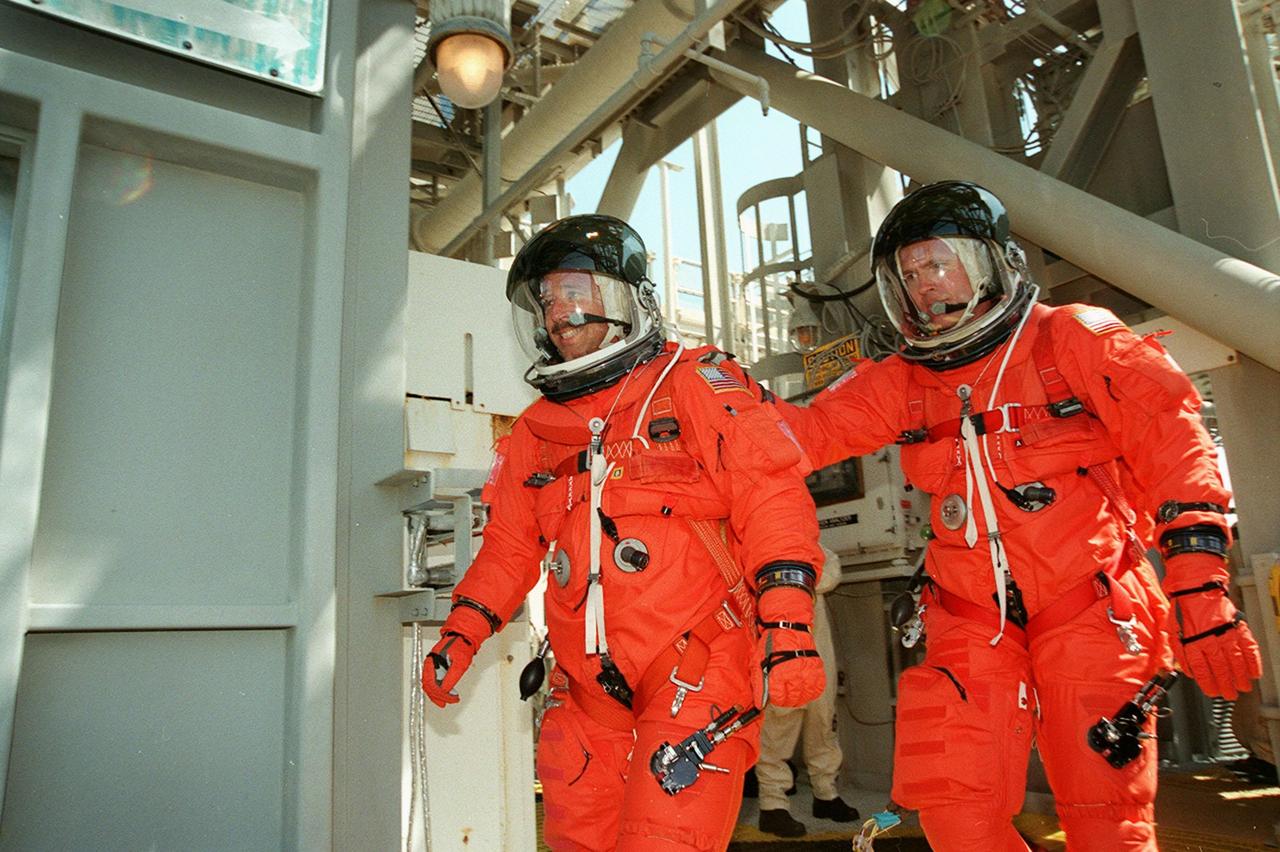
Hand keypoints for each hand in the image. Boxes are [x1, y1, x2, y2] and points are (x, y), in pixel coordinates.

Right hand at [421, 632, 477, 706]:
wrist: (463, 637)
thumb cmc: (461, 646)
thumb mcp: (460, 664)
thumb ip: (451, 678)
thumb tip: (446, 690)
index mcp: (433, 662)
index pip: (432, 684)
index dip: (440, 695)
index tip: (449, 700)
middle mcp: (430, 664)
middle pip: (428, 686)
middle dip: (437, 697)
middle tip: (445, 703)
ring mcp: (432, 665)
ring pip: (430, 684)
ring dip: (437, 693)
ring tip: (446, 699)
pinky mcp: (435, 666)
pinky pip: (433, 680)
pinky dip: (438, 688)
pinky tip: (445, 692)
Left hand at [752, 587, 824, 706]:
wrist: (788, 625)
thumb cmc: (771, 641)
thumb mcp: (758, 661)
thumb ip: (759, 684)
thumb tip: (759, 703)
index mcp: (779, 673)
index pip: (779, 698)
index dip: (776, 700)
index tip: (775, 696)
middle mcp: (795, 673)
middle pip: (793, 699)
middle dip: (787, 700)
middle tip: (784, 695)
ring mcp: (808, 670)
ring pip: (807, 695)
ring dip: (800, 697)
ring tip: (795, 692)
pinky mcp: (817, 666)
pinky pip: (819, 686)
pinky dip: (813, 690)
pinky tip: (806, 687)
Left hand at [1170, 589, 1261, 700]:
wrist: (1196, 588)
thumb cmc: (1183, 609)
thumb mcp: (1173, 631)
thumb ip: (1180, 653)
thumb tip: (1189, 671)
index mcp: (1192, 642)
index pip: (1201, 670)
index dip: (1208, 684)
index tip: (1213, 692)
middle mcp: (1209, 640)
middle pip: (1220, 669)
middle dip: (1226, 685)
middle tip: (1230, 695)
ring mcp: (1225, 634)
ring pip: (1236, 662)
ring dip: (1241, 678)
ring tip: (1243, 687)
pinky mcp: (1238, 627)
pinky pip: (1249, 648)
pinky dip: (1254, 662)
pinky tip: (1254, 672)